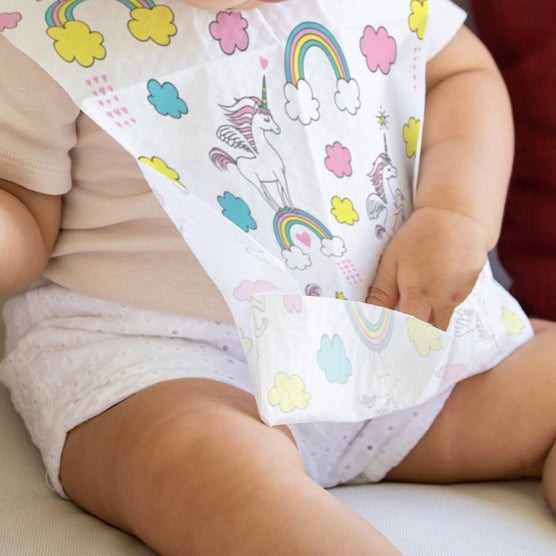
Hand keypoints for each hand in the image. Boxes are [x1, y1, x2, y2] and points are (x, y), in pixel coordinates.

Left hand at [366, 207, 489, 329]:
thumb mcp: (392, 262)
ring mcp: (460, 297)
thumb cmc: (418, 237)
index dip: (400, 341)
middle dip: (415, 338)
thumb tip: (370, 319)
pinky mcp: (468, 290)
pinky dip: (438, 306)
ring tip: (411, 310)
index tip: (388, 344)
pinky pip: (451, 307)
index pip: (411, 334)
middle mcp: (444, 301)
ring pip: (441, 321)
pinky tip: (430, 290)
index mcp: (421, 295)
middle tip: (398, 336)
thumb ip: (381, 293)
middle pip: (430, 335)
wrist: (458, 216)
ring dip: (427, 321)